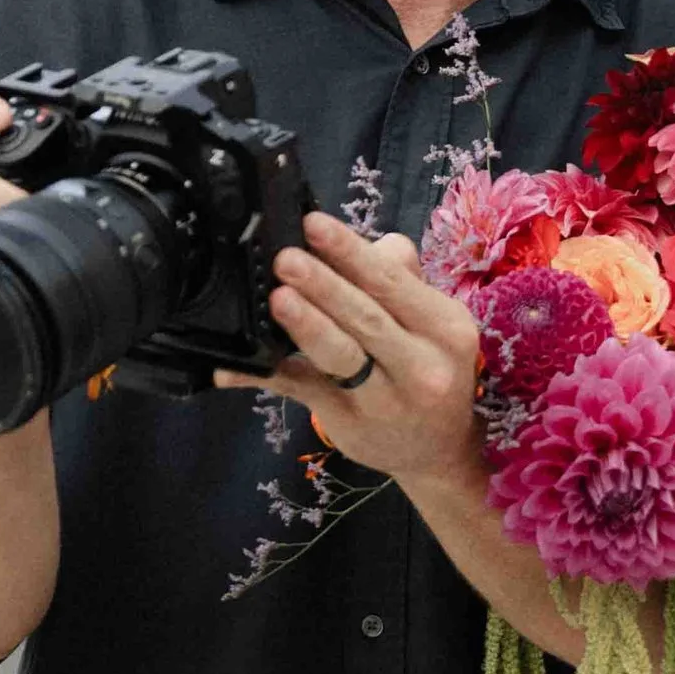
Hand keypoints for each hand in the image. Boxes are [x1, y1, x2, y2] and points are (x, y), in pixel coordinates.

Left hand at [215, 210, 482, 491]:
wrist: (437, 449)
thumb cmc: (429, 367)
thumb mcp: (434, 323)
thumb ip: (400, 279)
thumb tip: (364, 243)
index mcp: (445, 326)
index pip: (393, 283)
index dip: (351, 252)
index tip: (313, 224)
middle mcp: (421, 364)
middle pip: (368, 317)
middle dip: (324, 285)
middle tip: (286, 258)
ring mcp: (384, 399)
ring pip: (340, 356)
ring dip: (306, 325)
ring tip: (277, 299)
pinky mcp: (348, 423)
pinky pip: (301, 391)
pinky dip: (263, 376)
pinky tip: (229, 368)